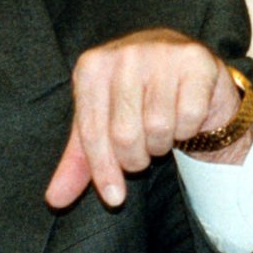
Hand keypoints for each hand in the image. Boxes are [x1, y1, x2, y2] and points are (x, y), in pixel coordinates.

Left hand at [45, 29, 245, 208]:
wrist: (182, 70)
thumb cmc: (134, 99)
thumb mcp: (101, 125)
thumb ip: (79, 162)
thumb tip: (56, 199)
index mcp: (92, 66)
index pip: (92, 131)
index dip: (103, 170)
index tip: (114, 198)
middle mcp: (124, 54)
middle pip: (125, 134)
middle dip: (136, 158)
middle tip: (142, 152)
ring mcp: (161, 52)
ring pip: (159, 127)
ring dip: (162, 143)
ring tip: (161, 130)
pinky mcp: (196, 60)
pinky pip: (189, 117)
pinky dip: (187, 129)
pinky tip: (182, 115)